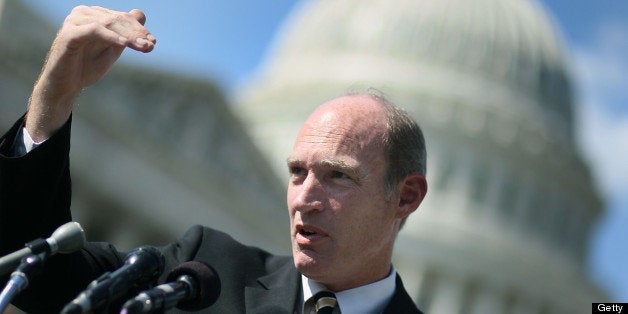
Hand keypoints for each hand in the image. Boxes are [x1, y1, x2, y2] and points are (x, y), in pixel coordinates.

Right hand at [26, 6, 155, 141]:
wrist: (65, 86)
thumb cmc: (87, 67)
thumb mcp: (112, 49)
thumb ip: (125, 33)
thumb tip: (140, 14)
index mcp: (94, 15)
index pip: (122, 18)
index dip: (139, 29)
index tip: (153, 43)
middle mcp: (83, 14)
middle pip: (117, 20)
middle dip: (136, 33)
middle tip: (150, 45)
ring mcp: (74, 22)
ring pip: (108, 24)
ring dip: (128, 35)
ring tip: (143, 46)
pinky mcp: (69, 34)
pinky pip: (94, 31)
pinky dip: (110, 37)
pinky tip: (123, 44)